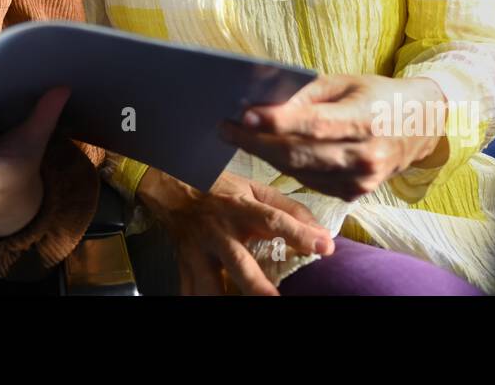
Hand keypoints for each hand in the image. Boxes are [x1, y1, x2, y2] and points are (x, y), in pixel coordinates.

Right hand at [137, 169, 334, 295]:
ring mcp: (199, 250)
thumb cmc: (219, 188)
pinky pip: (189, 289)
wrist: (171, 186)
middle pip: (238, 262)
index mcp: (239, 207)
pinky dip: (196, 299)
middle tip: (275, 300)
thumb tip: (322, 232)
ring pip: (208, 284)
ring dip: (222, 297)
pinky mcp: (185, 264)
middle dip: (257, 286)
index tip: (324, 247)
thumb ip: (288, 209)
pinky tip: (209, 304)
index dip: (299, 233)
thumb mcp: (254, 188)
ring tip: (238, 308)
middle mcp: (219, 231)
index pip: (273, 220)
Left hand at [220, 73, 449, 201]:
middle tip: (225, 127)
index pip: (315, 124)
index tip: (244, 115)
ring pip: (299, 171)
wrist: (420, 126)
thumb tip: (261, 98)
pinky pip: (309, 181)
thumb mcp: (345, 83)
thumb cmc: (377, 96)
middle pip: (300, 153)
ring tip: (235, 136)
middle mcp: (365, 156)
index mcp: (366, 120)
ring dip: (263, 154)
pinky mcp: (353, 195)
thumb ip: (306, 93)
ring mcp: (360, 181)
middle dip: (257, 141)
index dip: (278, 122)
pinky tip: (264, 150)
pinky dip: (284, 166)